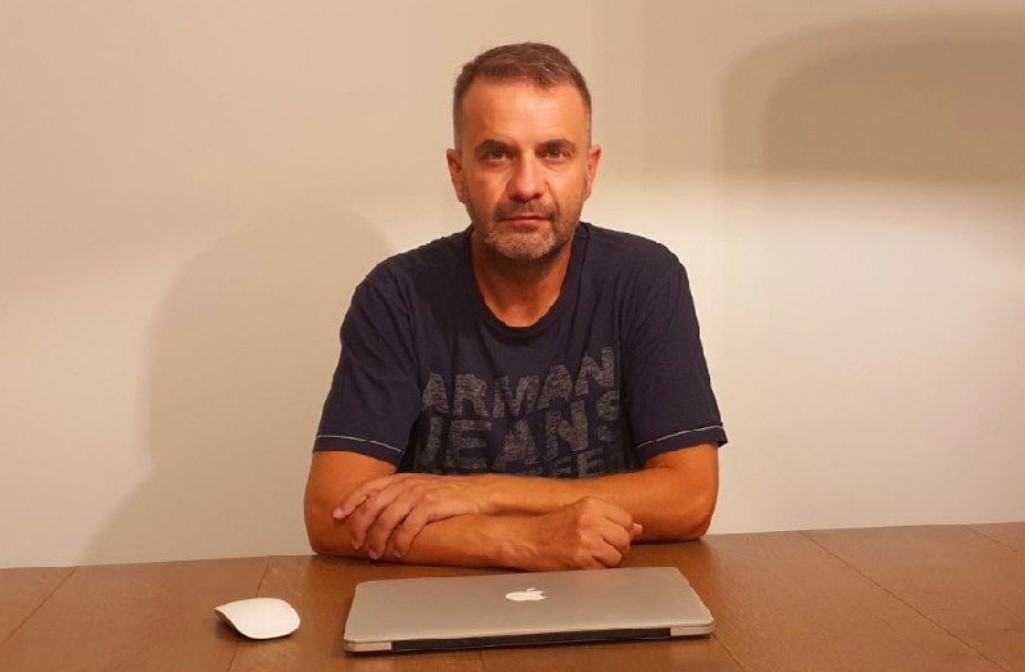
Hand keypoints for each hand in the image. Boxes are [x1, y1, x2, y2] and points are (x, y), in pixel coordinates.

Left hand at [334, 473, 490, 558]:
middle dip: (360, 526)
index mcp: (400, 479)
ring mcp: (417, 495)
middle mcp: (405, 485)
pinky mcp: (430, 506)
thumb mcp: (418, 487)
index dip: (350, 501)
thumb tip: (376, 512)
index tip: (338, 515)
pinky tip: (399, 552)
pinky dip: (400, 542)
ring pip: (387, 519)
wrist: (475, 493)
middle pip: (372, 506)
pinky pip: (408, 527)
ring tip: (375, 553)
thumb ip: (398, 495)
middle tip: (356, 543)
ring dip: (378, 539)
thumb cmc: (445, 494)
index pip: (367, 488)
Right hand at [516, 497, 642, 570]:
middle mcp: (590, 520)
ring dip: (608, 560)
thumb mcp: (581, 512)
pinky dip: (597, 570)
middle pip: (624, 539)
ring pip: (617, 556)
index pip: (627, 520)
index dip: (623, 531)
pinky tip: (584, 563)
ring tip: (591, 555)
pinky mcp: (581, 561)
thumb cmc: (554, 527)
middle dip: (617, 547)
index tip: (611, 535)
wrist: (528, 540)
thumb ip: (610, 517)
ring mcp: (586, 541)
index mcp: (591, 504)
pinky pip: (604, 569)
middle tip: (601, 548)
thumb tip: (639, 528)